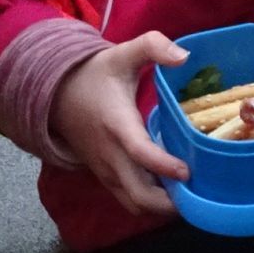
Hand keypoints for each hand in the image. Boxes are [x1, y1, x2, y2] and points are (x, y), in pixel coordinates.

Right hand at [47, 32, 192, 216]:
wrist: (55, 94)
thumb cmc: (94, 75)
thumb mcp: (121, 54)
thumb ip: (152, 46)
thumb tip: (185, 56)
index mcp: (116, 124)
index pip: (139, 152)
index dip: (163, 166)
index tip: (187, 171)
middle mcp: (110, 154)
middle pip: (139, 195)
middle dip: (170, 202)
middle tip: (198, 192)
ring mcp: (105, 170)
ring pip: (134, 204)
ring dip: (161, 206)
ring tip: (187, 193)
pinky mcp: (105, 176)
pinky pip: (128, 200)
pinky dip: (149, 203)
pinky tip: (168, 190)